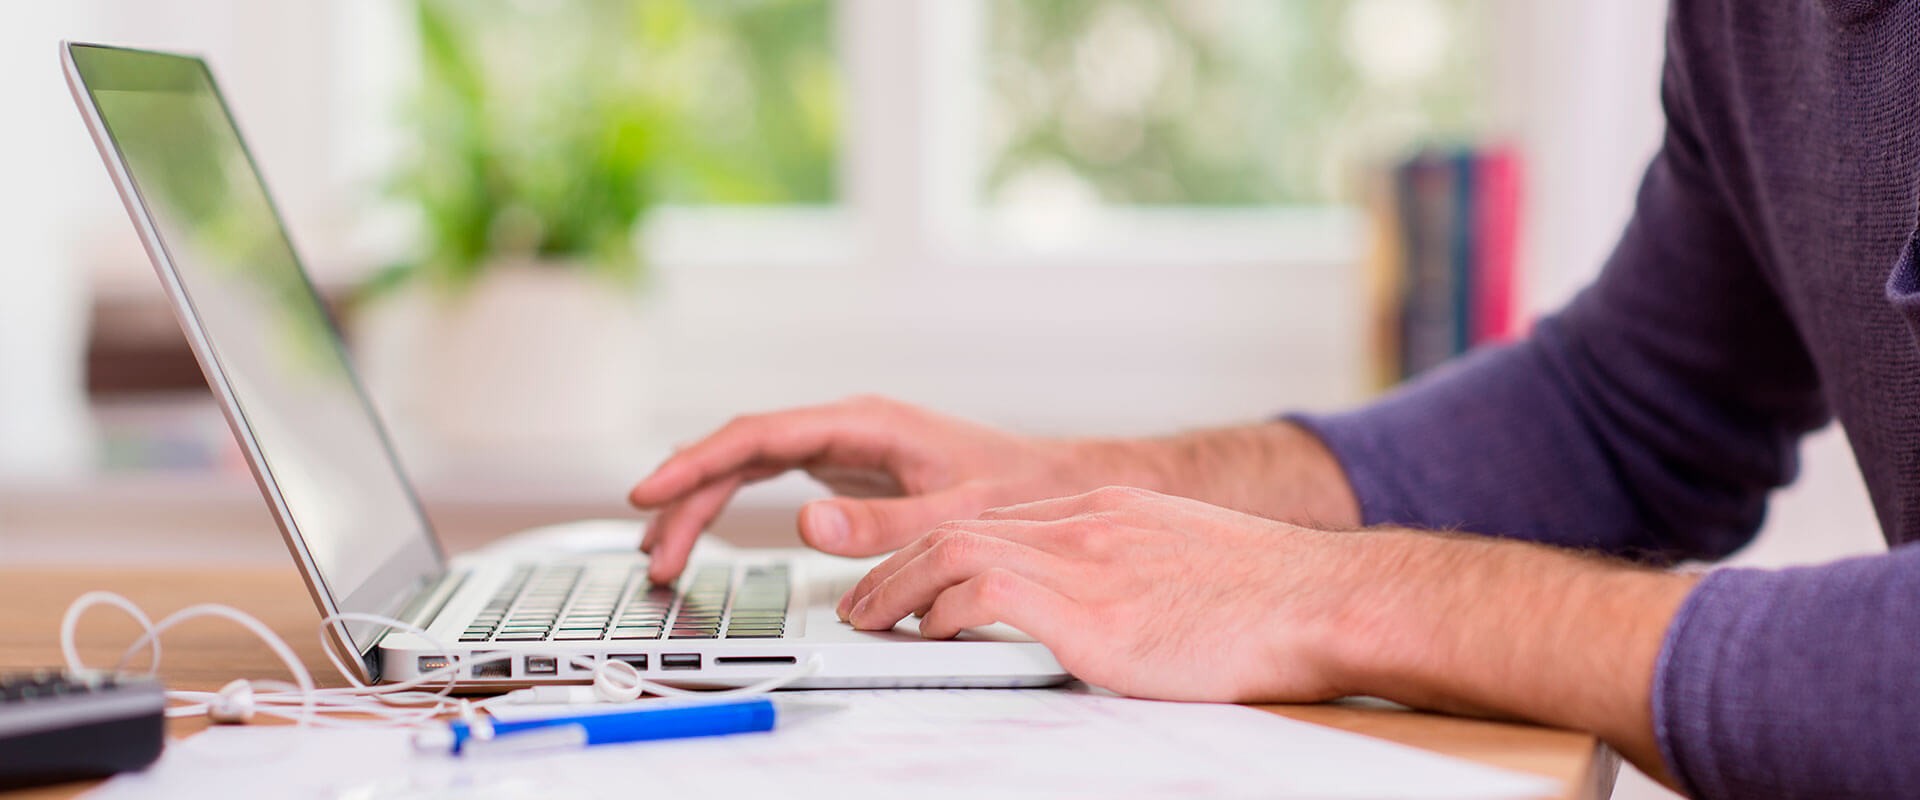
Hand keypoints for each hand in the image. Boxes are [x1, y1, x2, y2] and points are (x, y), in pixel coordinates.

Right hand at [627, 396, 1167, 583]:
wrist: (1057, 481)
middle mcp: (845, 426)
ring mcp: (842, 445)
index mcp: (863, 422)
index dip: (697, 462)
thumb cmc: (1018, 488)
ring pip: (749, 467)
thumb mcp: (955, 512)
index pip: (758, 436)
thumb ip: (882, 523)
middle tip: (651, 552)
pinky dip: (730, 504)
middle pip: (741, 453)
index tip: (652, 490)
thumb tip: (806, 522)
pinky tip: (702, 530)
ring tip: (661, 555)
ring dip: (701, 505)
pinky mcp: (846, 468)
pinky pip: (769, 479)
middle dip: (688, 498)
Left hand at [837, 486, 1361, 702]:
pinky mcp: (1095, 613)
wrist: (1327, 598)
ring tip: (869, 622)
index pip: (997, 520)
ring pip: (956, 552)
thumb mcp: (1186, 564)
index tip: (906, 581)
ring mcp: (1090, 563)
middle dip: (895, 565)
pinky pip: (987, 596)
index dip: (936, 552)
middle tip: (860, 603)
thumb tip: (1105, 614)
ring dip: (897, 589)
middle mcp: (1089, 524)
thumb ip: (1131, 573)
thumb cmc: (1273, 599)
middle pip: (961, 526)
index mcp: (1110, 511)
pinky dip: (945, 613)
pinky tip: (931, 637)